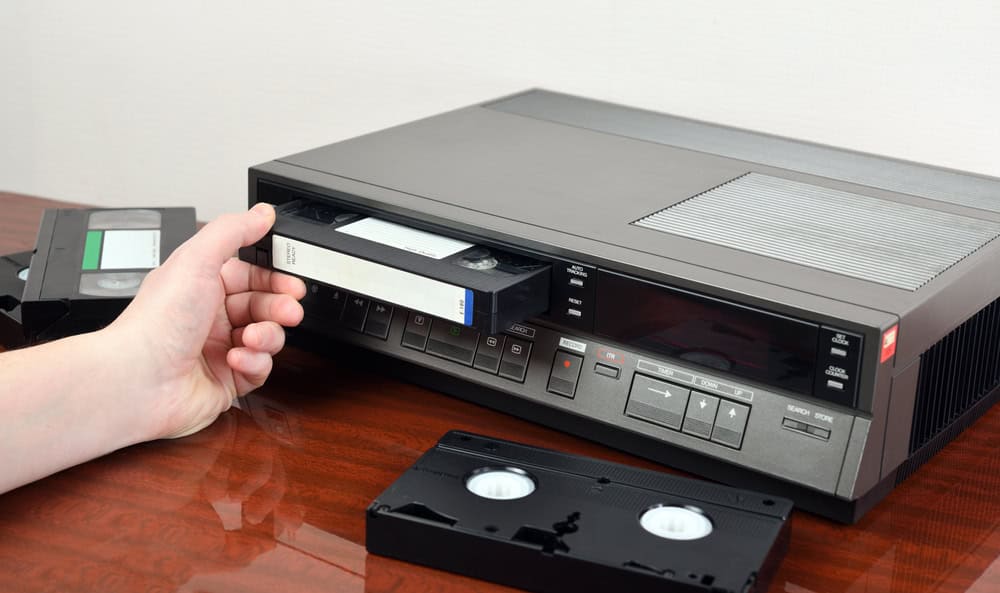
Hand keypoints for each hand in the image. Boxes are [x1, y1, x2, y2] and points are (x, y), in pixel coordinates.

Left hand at [107, 203, 305, 439]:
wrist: (138, 380)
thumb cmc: (156, 323)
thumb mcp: (196, 260)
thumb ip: (233, 231)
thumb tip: (262, 213)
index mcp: (201, 284)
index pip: (252, 276)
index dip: (275, 278)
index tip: (292, 282)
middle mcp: (210, 315)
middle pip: (265, 305)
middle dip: (280, 307)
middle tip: (288, 310)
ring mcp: (220, 348)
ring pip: (268, 336)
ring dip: (267, 335)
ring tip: (252, 337)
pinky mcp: (228, 379)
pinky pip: (260, 368)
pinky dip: (255, 362)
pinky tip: (237, 358)